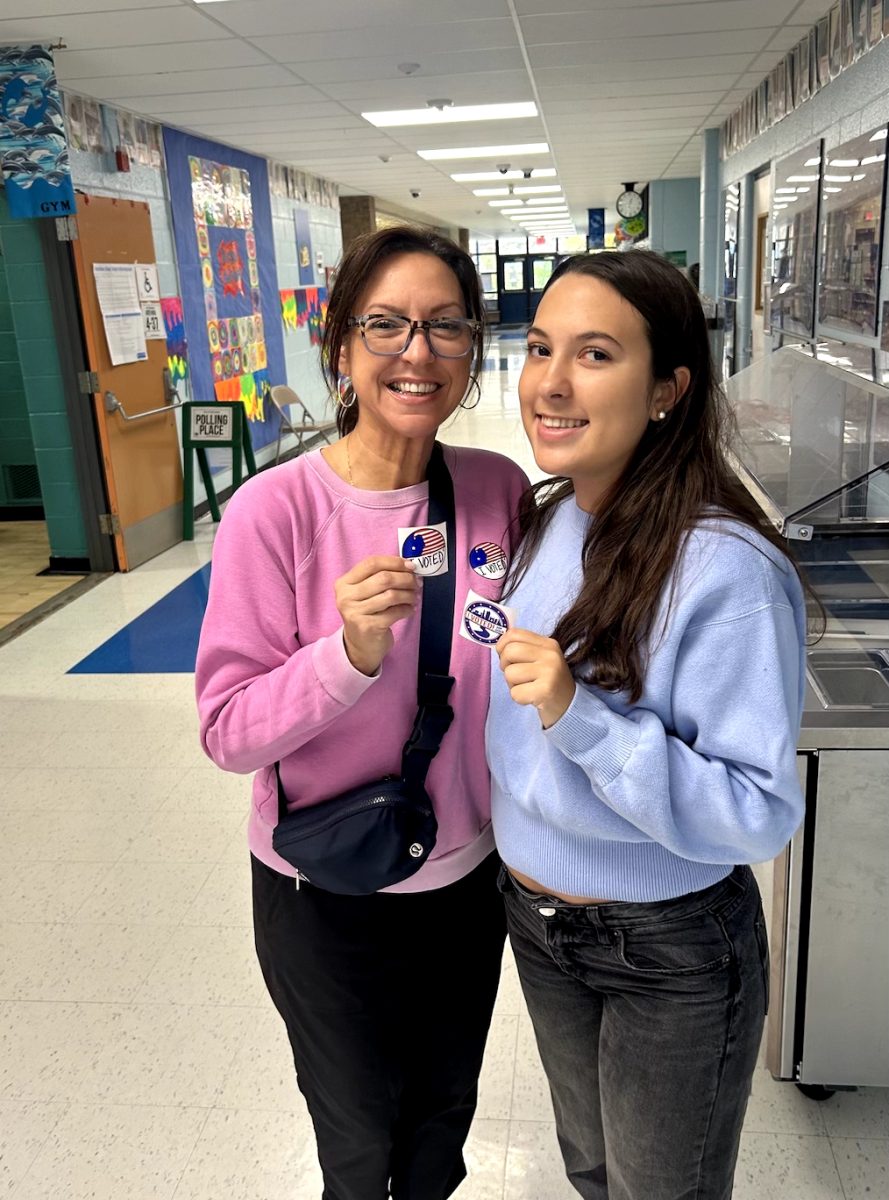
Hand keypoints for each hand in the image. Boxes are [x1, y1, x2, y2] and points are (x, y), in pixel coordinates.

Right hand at [335, 556, 420, 675]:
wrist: (360, 646)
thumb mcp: (365, 593)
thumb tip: (409, 567)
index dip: (394, 562)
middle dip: (405, 579)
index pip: (371, 563)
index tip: (410, 566)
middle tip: (417, 583)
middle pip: (384, 578)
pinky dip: (407, 609)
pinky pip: (395, 612)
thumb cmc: (367, 614)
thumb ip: (380, 577)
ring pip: (391, 595)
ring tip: (414, 597)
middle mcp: (346, 597)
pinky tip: (410, 609)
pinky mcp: (368, 627)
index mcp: (344, 583)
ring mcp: (355, 613)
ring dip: (408, 594)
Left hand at [496, 628, 574, 728]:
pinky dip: (519, 698)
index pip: (514, 634)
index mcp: (548, 643)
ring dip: (512, 684)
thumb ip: (523, 648)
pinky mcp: (545, 691)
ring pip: (510, 673)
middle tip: (516, 675)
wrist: (569, 705)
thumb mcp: (541, 658)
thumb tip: (498, 646)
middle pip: (509, 652)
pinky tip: (531, 697)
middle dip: (505, 665)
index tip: (507, 657)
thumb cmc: (547, 680)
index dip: (502, 645)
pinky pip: (515, 693)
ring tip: (527, 686)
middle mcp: (550, 655)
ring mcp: (549, 672)